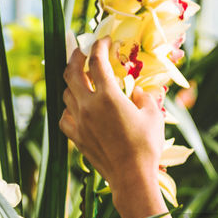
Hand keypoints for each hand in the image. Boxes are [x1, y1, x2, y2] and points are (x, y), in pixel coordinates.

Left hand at [60, 36, 165, 193]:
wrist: (131, 177)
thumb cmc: (147, 146)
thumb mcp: (153, 116)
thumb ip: (145, 97)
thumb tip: (138, 92)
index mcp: (108, 97)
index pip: (97, 62)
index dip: (99, 46)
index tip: (105, 40)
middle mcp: (88, 106)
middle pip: (72, 72)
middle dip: (76, 56)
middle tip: (82, 50)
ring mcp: (79, 122)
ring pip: (66, 93)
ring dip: (73, 82)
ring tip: (82, 80)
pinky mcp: (76, 137)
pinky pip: (64, 116)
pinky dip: (69, 108)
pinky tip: (78, 109)